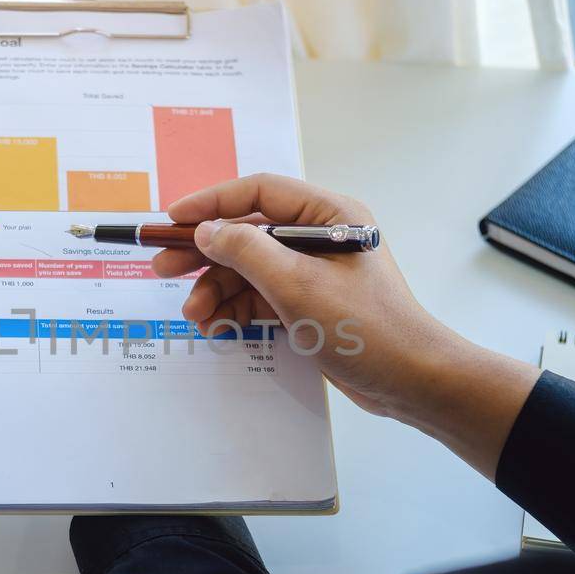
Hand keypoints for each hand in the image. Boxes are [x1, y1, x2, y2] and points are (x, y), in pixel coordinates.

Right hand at [155, 174, 540, 477]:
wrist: (411, 381)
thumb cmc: (367, 327)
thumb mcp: (298, 285)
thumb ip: (247, 252)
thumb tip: (206, 231)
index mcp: (329, 214)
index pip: (258, 193)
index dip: (210, 203)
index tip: (171, 219)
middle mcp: (320, 236)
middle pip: (247, 233)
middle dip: (205, 253)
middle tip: (163, 268)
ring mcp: (314, 272)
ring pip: (249, 269)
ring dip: (217, 289)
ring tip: (194, 313)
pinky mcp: (310, 303)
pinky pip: (261, 296)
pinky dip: (235, 308)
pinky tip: (215, 325)